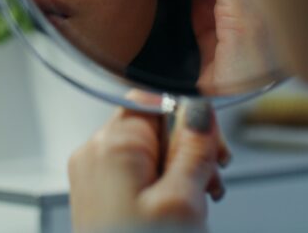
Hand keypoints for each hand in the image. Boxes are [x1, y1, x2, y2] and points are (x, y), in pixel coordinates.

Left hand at [68, 97, 230, 232]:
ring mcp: (95, 176)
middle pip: (153, 124)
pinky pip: (137, 173)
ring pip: (149, 150)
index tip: (212, 146)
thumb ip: (193, 148)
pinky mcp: (100, 196)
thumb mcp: (182, 201)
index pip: (154, 97)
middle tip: (210, 182)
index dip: (189, 117)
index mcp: (111, 145)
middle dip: (189, 148)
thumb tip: (198, 106)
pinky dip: (163, 185)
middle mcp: (95, 153)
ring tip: (198, 203)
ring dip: (181, 169)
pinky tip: (179, 210)